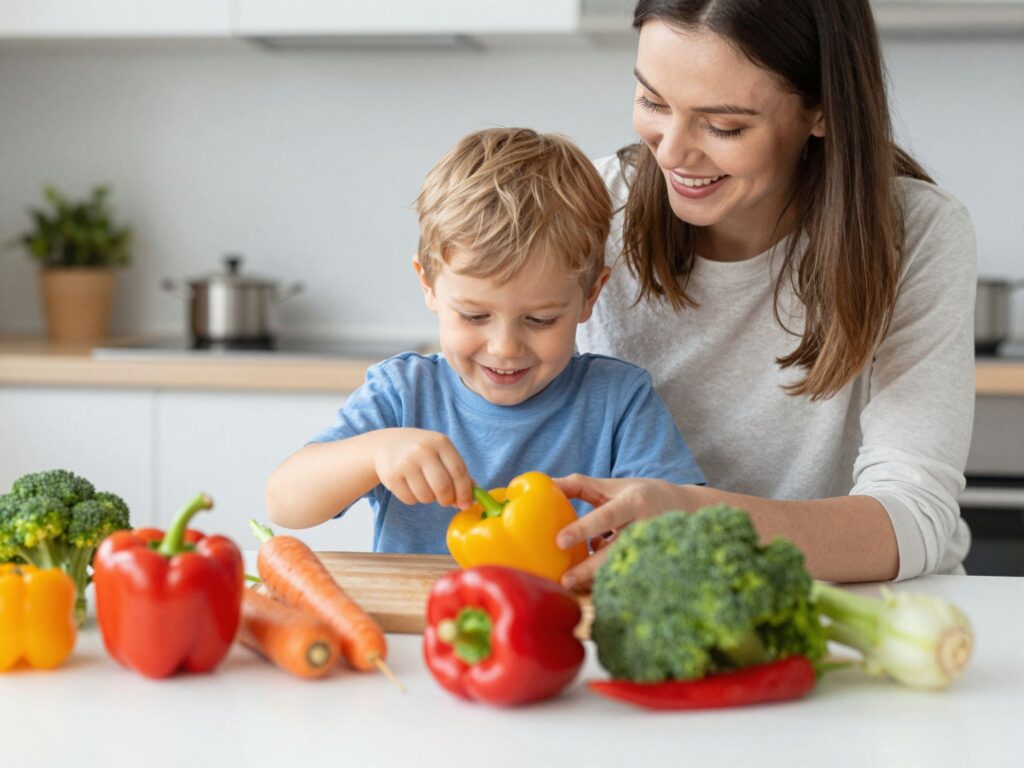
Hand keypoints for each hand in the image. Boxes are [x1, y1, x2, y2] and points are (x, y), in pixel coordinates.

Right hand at [374, 429, 473, 508]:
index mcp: (440, 442)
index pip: (458, 472)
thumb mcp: (441, 452)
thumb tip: (472, 498)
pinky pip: (410, 500)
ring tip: (424, 486)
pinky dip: (414, 498)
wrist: (386, 444)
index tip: (466, 505)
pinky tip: (410, 485)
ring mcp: (406, 463)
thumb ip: (458, 472)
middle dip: (447, 500)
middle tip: (446, 500)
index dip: (465, 492)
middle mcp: (423, 450)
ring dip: (429, 498)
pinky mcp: (392, 476)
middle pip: (443, 487)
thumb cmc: (422, 451)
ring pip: (426, 496)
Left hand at [552, 474, 698, 588]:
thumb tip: (547, 483)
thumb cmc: (643, 494)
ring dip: (597, 580)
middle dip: (589, 568)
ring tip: (573, 587)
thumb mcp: (614, 485)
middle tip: (565, 580)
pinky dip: (609, 580)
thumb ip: (580, 485)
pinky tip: (593, 584)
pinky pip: (629, 575)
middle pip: (615, 551)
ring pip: (622, 568)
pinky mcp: (654, 563)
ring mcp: (651, 548)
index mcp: (633, 503)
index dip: (583, 529)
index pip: (605, 517)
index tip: (560, 540)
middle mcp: (644, 526)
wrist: (688, 508)